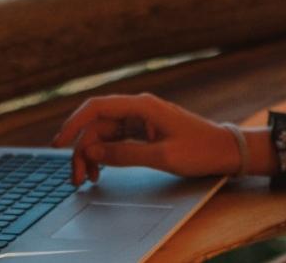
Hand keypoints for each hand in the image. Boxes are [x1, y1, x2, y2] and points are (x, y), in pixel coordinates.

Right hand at [51, 93, 258, 184]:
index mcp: (143, 106)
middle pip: (97, 124)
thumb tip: (92, 151)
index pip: (98, 107)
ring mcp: (140, 120)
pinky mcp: (143, 132)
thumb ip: (125, 154)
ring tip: (85, 178)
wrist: (226, 151)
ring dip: (91, 154)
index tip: (59, 143)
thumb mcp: (163, 156)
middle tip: (75, 177)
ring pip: (104, 134)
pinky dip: (105, 155)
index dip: (74, 124)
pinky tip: (100, 170)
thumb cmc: (201, 150)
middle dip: (81, 148)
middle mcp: (138, 109)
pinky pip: (116, 141)